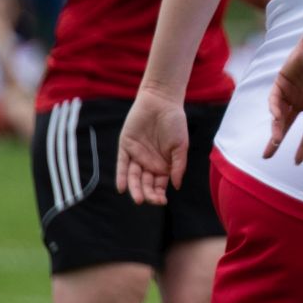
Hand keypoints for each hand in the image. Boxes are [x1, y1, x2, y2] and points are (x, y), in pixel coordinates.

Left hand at [117, 88, 189, 205]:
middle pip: (146, 183)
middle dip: (148, 193)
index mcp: (164, 164)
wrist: (161, 102)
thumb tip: (176, 186)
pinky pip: (122, 164)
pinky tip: (122, 188)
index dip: (159, 194)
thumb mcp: (181, 146)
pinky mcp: (126, 147)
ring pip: (134, 176)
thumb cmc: (175, 123)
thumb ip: (178, 165)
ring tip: (137, 198)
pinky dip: (121, 176)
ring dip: (135, 188)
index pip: (159, 185)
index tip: (161, 201)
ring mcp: (137, 155)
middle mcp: (149, 162)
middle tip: (149, 200)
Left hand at [265, 40, 302, 164]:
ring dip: (276, 127)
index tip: (296, 162)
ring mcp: (290, 95)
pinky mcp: (280, 85)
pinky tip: (276, 115)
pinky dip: (274, 108)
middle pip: (286, 127)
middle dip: (276, 142)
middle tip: (267, 156)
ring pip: (279, 116)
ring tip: (275, 139)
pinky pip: (274, 100)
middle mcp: (301, 105)